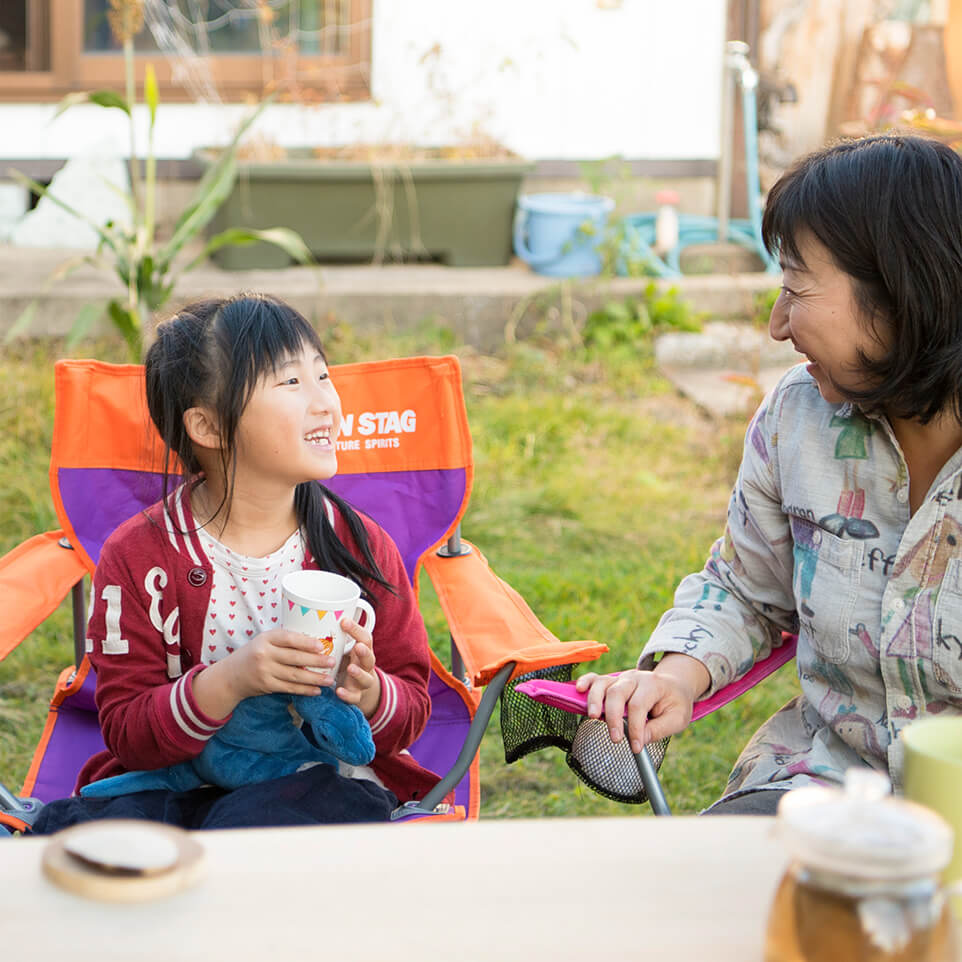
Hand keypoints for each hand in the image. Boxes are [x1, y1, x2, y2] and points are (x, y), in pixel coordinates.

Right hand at [195, 628, 334, 718]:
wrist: (232, 675)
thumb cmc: (254, 653)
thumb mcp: (265, 640)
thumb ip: (285, 640)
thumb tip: (316, 640)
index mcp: (266, 638)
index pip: (288, 638)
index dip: (306, 642)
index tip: (322, 646)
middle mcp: (264, 654)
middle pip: (295, 658)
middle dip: (316, 661)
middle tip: (333, 662)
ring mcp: (265, 671)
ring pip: (295, 675)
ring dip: (315, 678)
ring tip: (330, 679)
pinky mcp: (267, 686)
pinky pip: (290, 688)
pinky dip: (305, 690)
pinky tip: (317, 690)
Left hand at [335, 618, 380, 718]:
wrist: (358, 687)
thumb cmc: (348, 661)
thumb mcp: (346, 648)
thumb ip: (337, 638)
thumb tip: (315, 617)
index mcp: (363, 651)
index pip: (365, 638)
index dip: (356, 630)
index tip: (344, 621)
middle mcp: (366, 665)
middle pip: (370, 658)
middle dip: (364, 652)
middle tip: (357, 646)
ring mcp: (362, 681)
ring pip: (366, 678)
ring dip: (359, 673)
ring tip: (350, 668)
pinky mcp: (356, 695)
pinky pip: (354, 697)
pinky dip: (348, 695)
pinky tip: (339, 691)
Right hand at [575, 654, 708, 753]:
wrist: (673, 685)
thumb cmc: (674, 703)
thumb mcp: (677, 718)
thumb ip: (659, 729)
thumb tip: (639, 740)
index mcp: (653, 685)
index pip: (639, 705)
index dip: (635, 727)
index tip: (635, 747)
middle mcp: (635, 678)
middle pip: (618, 692)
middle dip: (614, 716)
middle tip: (615, 739)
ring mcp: (621, 678)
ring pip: (603, 683)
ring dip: (596, 699)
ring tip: (594, 717)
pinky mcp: (612, 681)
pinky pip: (595, 678)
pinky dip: (586, 682)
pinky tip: (579, 690)